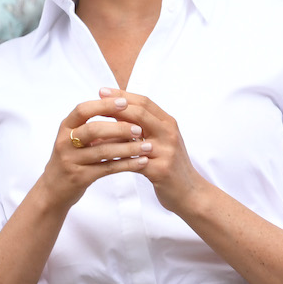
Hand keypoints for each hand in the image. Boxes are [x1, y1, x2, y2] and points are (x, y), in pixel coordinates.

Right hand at [41, 92, 149, 207]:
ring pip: (103, 151)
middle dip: (119, 127)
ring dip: (128, 148)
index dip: (104, 104)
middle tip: (140, 129)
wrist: (53, 189)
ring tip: (147, 146)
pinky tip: (141, 162)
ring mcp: (71, 160)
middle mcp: (65, 142)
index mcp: (65, 127)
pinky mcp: (80, 177)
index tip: (124, 102)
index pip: (83, 110)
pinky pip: (107, 168)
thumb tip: (125, 112)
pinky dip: (127, 164)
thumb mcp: (75, 140)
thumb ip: (94, 127)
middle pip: (93, 129)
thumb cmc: (71, 159)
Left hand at [96, 88, 209, 214]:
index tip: (103, 91)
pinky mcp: (161, 170)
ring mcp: (166, 151)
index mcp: (168, 123)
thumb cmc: (170, 164)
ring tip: (91, 128)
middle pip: (140, 113)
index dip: (122, 95)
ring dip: (112, 130)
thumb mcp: (161, 140)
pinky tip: (101, 155)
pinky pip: (133, 160)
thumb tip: (116, 112)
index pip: (144, 102)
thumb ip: (144, 126)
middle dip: (115, 105)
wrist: (191, 193)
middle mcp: (169, 134)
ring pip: (135, 135)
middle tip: (95, 101)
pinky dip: (116, 156)